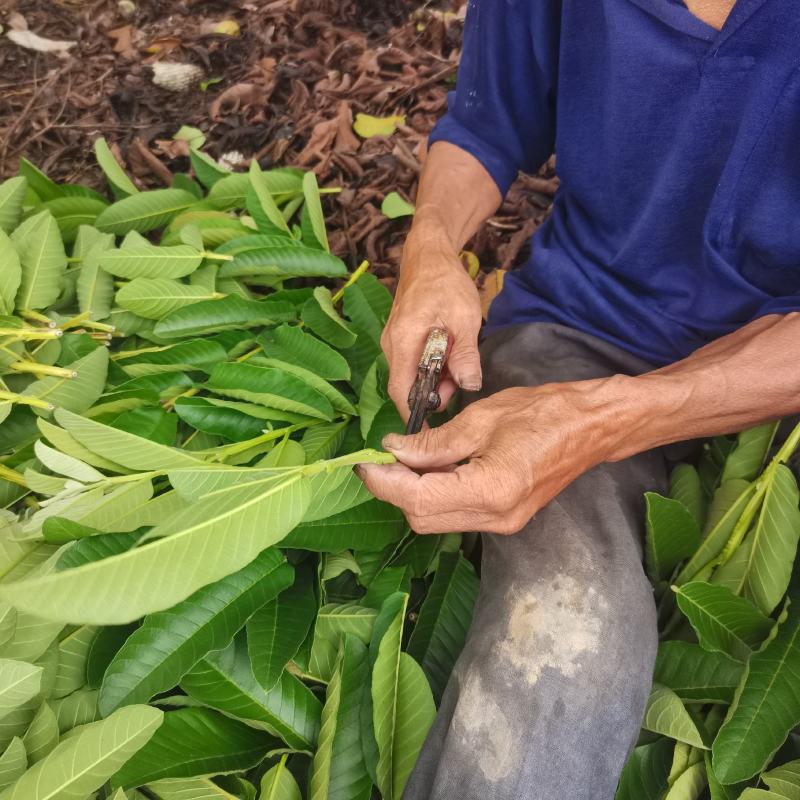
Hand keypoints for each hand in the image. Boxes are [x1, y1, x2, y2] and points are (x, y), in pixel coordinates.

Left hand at [357, 381, 621, 533]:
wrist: (592, 427)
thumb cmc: (544, 412)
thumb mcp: (481, 418)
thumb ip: (434, 441)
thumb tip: (393, 449)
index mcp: (491, 490)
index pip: (418, 499)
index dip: (384, 482)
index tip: (363, 461)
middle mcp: (495, 518)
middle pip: (422, 518)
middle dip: (394, 489)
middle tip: (381, 456)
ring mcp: (502, 523)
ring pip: (436, 520)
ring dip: (412, 493)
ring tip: (401, 459)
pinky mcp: (505, 519)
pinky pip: (455, 514)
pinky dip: (434, 494)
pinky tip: (429, 469)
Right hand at [381, 221, 482, 421]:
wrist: (428, 255)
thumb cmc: (446, 282)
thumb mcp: (464, 319)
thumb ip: (465, 355)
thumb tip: (469, 385)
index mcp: (403, 341)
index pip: (399, 390)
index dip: (413, 413)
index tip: (430, 430)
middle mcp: (391, 344)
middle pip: (406, 385)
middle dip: (432, 393)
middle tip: (459, 383)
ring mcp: (392, 340)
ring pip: (410, 374)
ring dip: (433, 378)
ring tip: (457, 362)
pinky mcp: (398, 337)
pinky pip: (411, 362)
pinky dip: (430, 366)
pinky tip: (448, 354)